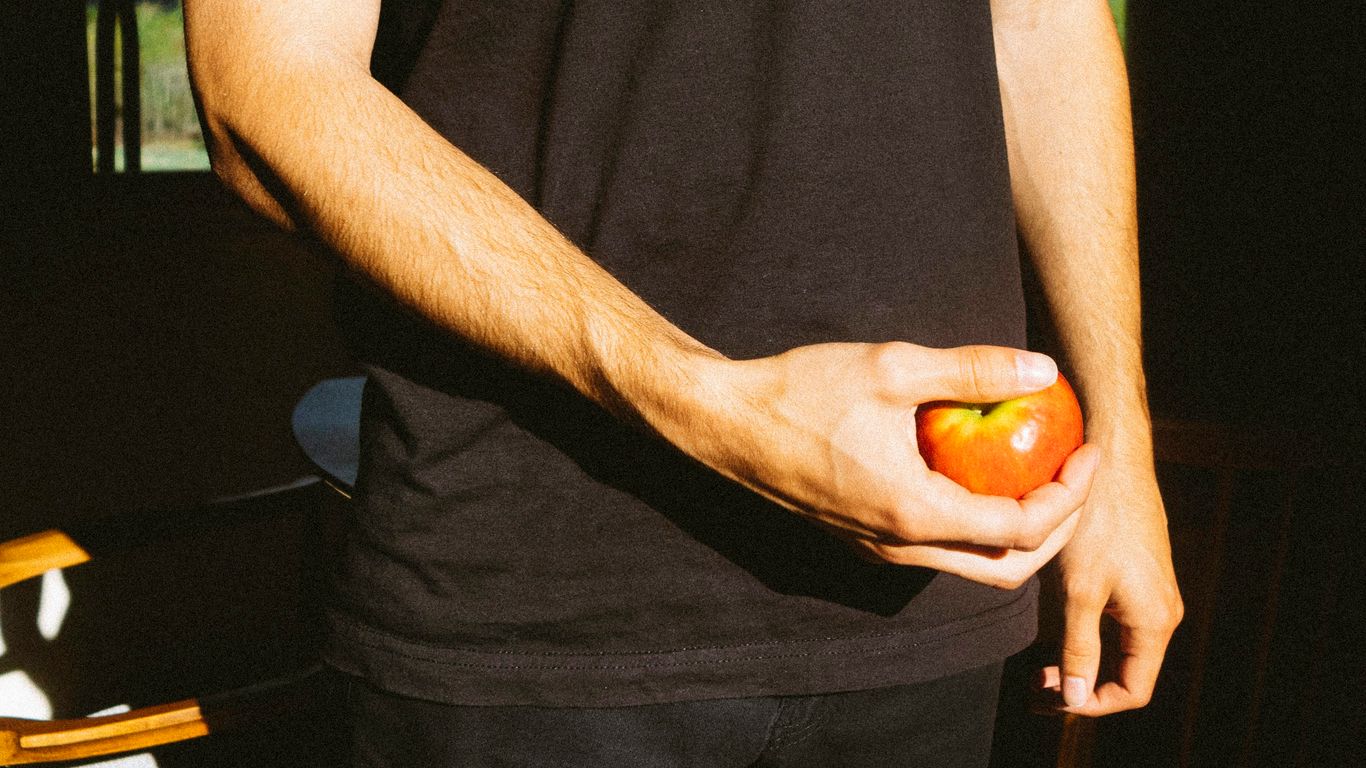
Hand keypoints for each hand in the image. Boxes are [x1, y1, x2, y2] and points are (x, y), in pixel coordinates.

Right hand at [680, 342, 1099, 588]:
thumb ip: (971, 370)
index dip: (1071, 497)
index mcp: (916, 512)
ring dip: (1014, 533)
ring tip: (1035, 477)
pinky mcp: (859, 538)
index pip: (1023, 531)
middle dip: (1055, 530)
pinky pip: (934, 550)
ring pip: (968, 565)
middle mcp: (900, 546)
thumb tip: (1043, 371)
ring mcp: (877, 549)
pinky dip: (972, 526)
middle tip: (1074, 476)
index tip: (1089, 452)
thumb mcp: (892, 367)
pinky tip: (974, 476)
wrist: (724, 423)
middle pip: (1005, 568)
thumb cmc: (801, 391)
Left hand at [1036, 446, 1183, 713]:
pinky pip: (1116, 619)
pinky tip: (1052, 624)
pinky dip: (1086, 632)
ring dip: (1081, 659)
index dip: (1091, 704)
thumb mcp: (1079, 590)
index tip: (1051, 699)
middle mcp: (1163, 610)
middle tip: (1035, 685)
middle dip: (1082, 686)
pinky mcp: (1138, 570)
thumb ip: (1078, 647)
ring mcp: (1152, 589)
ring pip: (1118, 645)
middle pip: (1126, 672)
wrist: (1111, 460)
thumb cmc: (1096, 522)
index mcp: (1155, 622)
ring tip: (1038, 663)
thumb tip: (1075, 700)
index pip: (1132, 690)